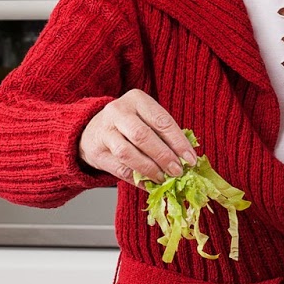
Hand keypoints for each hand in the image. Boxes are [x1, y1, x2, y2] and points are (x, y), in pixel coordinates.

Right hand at [78, 89, 197, 182]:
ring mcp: (105, 131)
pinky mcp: (97, 152)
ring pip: (128, 153)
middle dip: (164, 156)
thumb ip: (164, 134)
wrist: (92, 130)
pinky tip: (150, 184)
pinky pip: (119, 169)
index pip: (161, 121)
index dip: (178, 142)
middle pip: (143, 136)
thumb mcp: (146, 118)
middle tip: (178, 171)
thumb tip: (187, 159)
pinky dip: (138, 179)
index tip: (191, 159)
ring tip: (163, 179)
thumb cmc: (129, 124)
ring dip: (149, 169)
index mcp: (136, 99)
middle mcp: (118, 112)